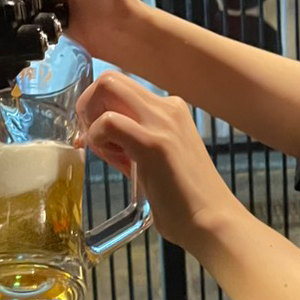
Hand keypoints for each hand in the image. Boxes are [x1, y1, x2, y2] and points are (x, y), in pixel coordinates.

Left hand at [77, 72, 239, 257]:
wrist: (211, 220)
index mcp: (171, 109)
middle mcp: (168, 107)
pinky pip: (107, 122)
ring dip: (92, 122)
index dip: (98, 110)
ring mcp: (162, 122)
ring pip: (107, 88)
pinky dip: (98, 139)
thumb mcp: (158, 157)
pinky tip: (115, 162)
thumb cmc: (184, 197)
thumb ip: (132, 141)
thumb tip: (94, 137)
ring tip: (110, 156)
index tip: (99, 140)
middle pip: (109, 79)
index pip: (120, 88)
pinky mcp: (154, 144)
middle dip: (87, 107)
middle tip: (93, 141)